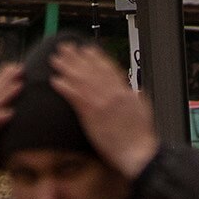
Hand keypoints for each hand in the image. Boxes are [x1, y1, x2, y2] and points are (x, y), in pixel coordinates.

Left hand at [52, 42, 158, 178]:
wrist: (137, 151)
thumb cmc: (141, 135)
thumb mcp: (143, 109)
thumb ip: (136, 96)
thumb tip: (133, 89)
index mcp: (125, 91)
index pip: (108, 68)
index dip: (96, 57)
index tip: (86, 49)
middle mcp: (112, 92)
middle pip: (91, 69)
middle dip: (77, 57)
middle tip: (65, 48)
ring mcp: (101, 102)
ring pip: (81, 79)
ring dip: (66, 67)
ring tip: (56, 59)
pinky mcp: (91, 114)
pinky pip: (75, 96)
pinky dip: (64, 87)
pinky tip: (55, 81)